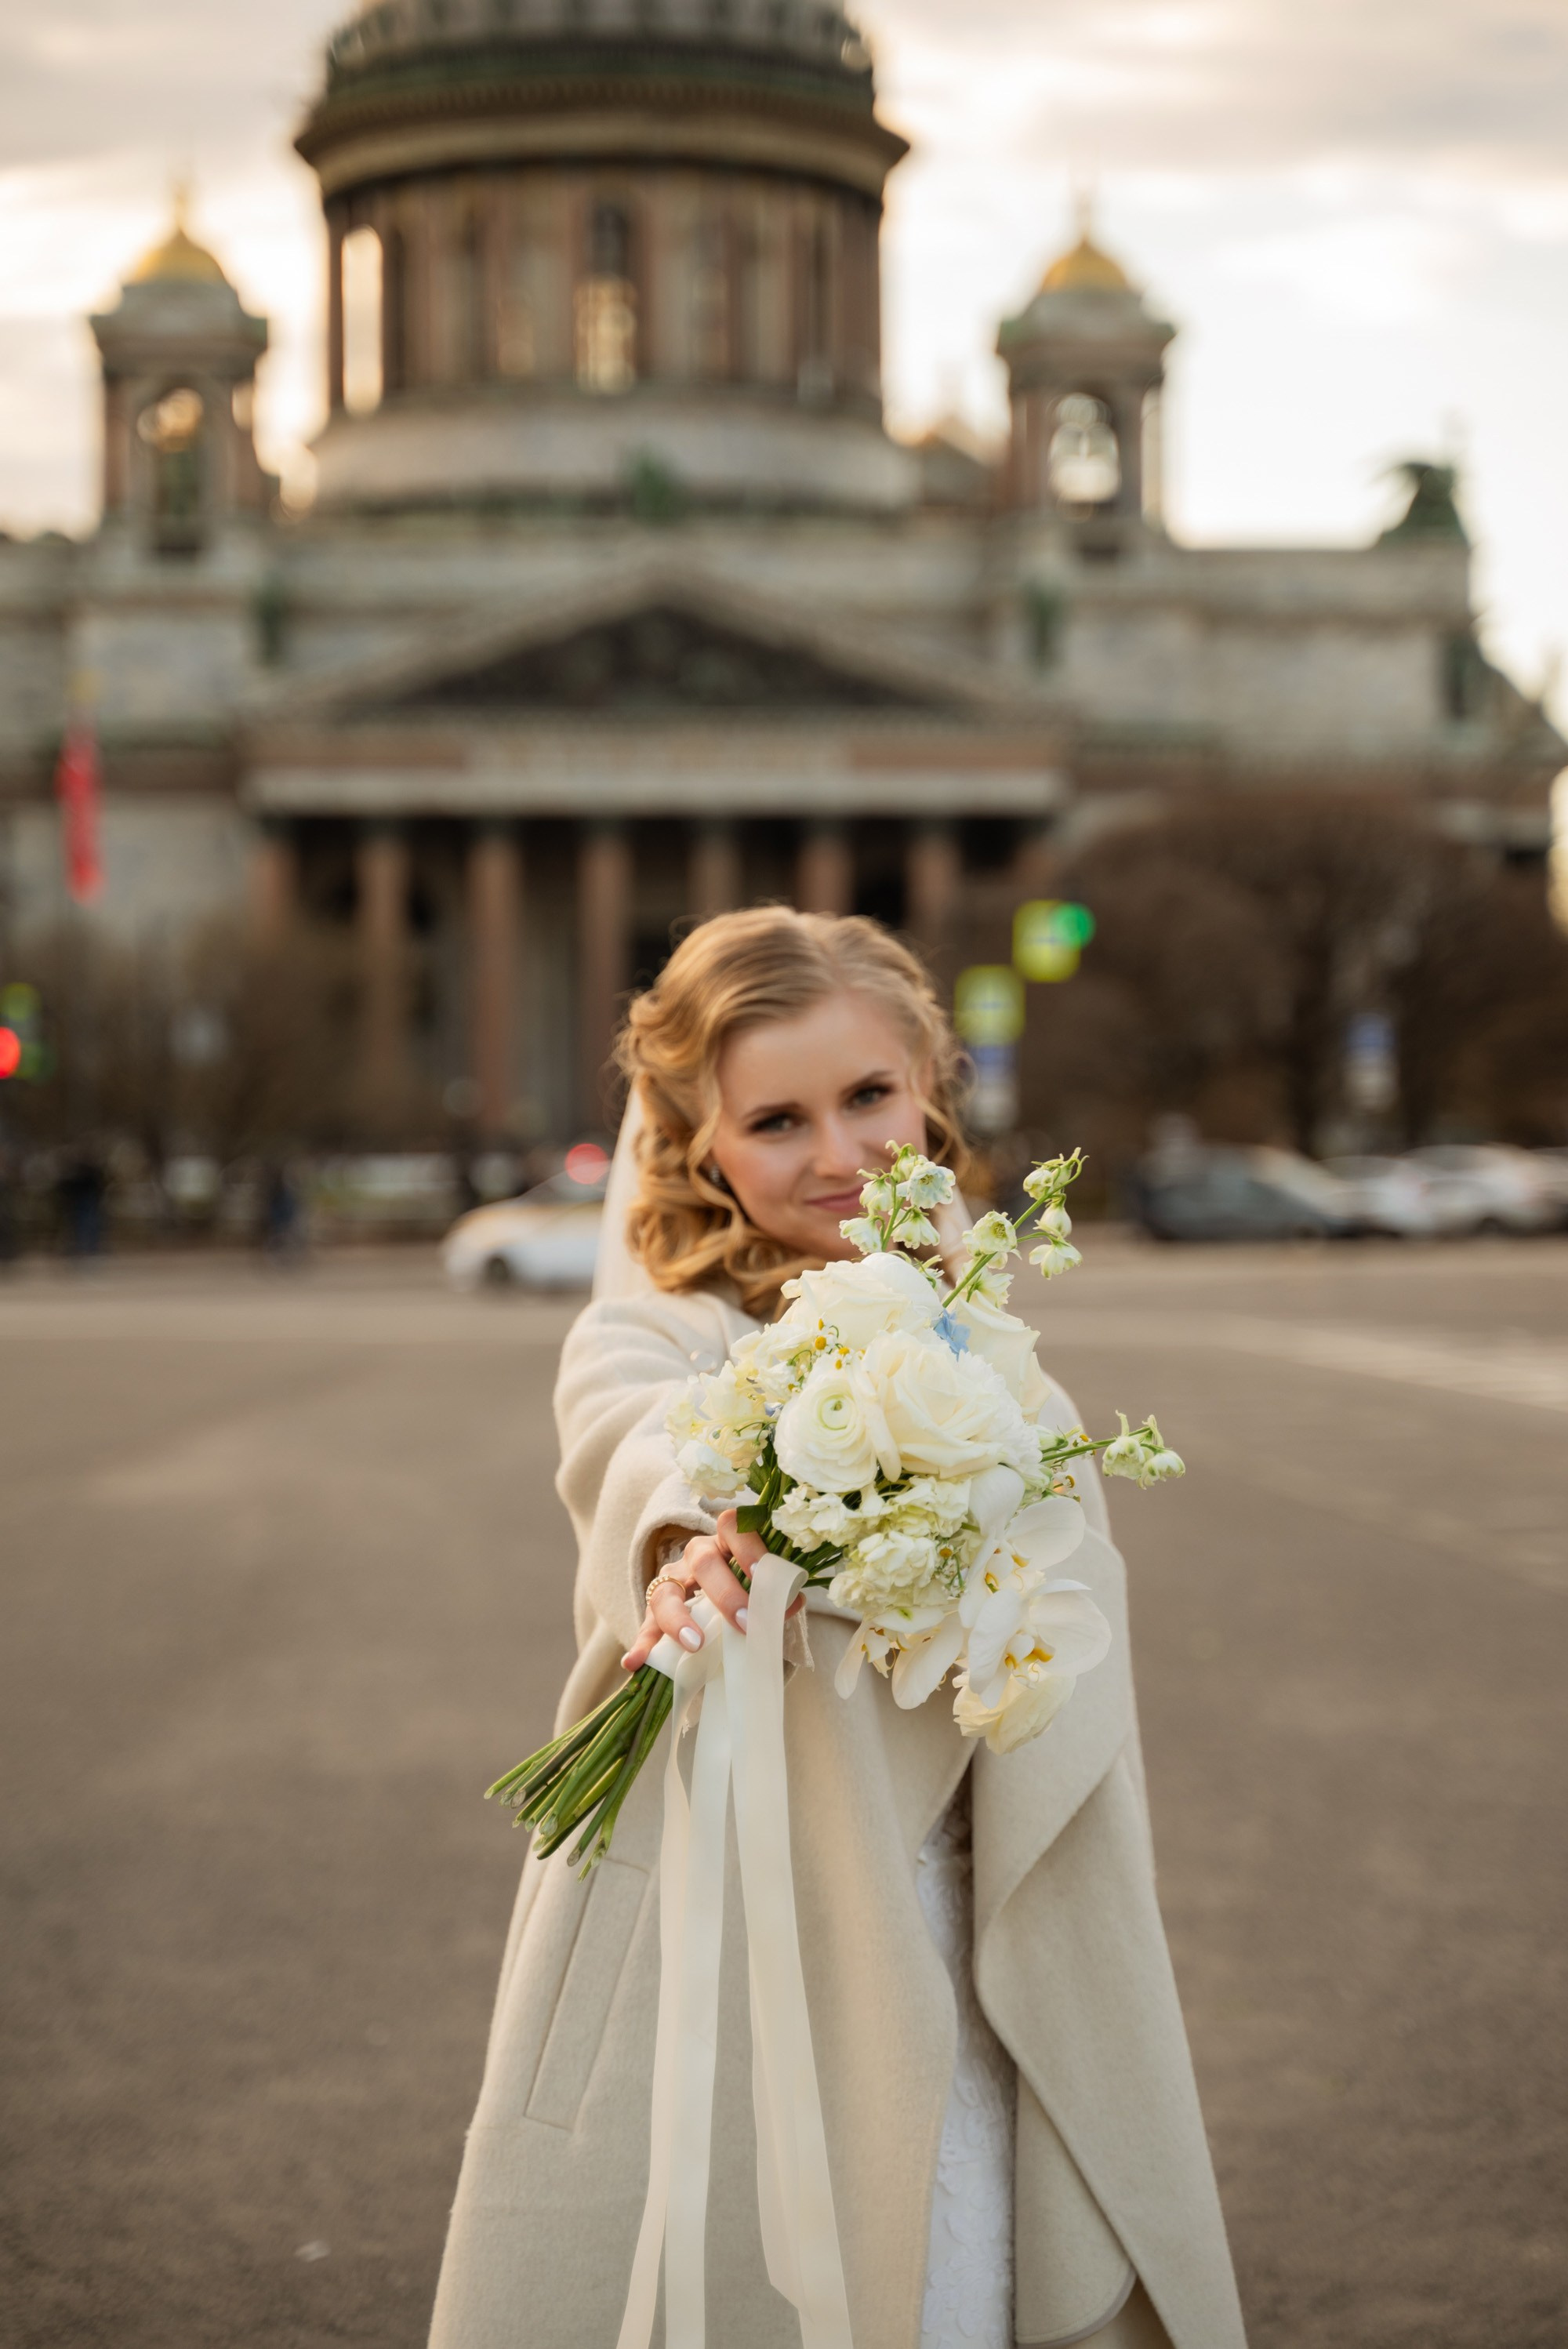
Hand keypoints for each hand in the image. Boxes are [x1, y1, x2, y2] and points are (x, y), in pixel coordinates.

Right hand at [621, 1510, 797, 1671]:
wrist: (713, 1598)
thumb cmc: (743, 1588)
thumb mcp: (757, 1585)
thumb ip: (772, 1593)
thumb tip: (792, 1601)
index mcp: (725, 1542)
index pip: (734, 1528)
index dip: (748, 1546)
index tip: (762, 1573)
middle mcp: (695, 1556)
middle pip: (704, 1563)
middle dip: (726, 1594)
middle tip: (745, 1623)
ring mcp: (670, 1583)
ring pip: (666, 1594)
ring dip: (680, 1620)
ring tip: (695, 1644)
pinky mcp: (653, 1613)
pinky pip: (644, 1628)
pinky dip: (640, 1646)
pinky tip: (634, 1662)